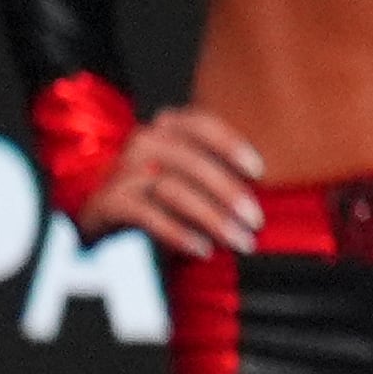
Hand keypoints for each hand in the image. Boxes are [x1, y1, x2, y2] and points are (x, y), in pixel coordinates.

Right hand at [81, 107, 264, 258]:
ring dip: (212, 218)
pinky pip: (148, 215)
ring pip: (174, 190)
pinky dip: (179, 233)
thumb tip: (271, 189)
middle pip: (193, 162)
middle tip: (256, 221)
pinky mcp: (108, 201)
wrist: (101, 213)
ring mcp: (122, 170)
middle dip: (229, 193)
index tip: (258, 171)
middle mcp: (143, 142)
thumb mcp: (189, 171)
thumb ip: (219, 168)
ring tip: (239, 241)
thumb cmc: (160, 190)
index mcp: (167, 127)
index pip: (201, 124)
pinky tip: (202, 249)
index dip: (231, 144)